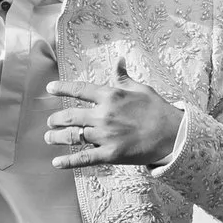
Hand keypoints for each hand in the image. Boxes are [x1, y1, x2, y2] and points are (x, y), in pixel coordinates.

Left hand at [44, 70, 184, 168]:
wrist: (173, 134)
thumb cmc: (158, 110)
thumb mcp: (141, 88)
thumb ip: (124, 77)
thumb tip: (119, 60)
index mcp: (110, 96)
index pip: (79, 89)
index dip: (62, 88)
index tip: (50, 88)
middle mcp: (104, 115)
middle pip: (71, 116)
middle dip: (56, 119)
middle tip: (50, 122)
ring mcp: (106, 136)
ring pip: (74, 136)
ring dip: (57, 137)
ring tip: (49, 138)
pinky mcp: (110, 154)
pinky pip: (84, 158)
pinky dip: (68, 161)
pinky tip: (56, 162)